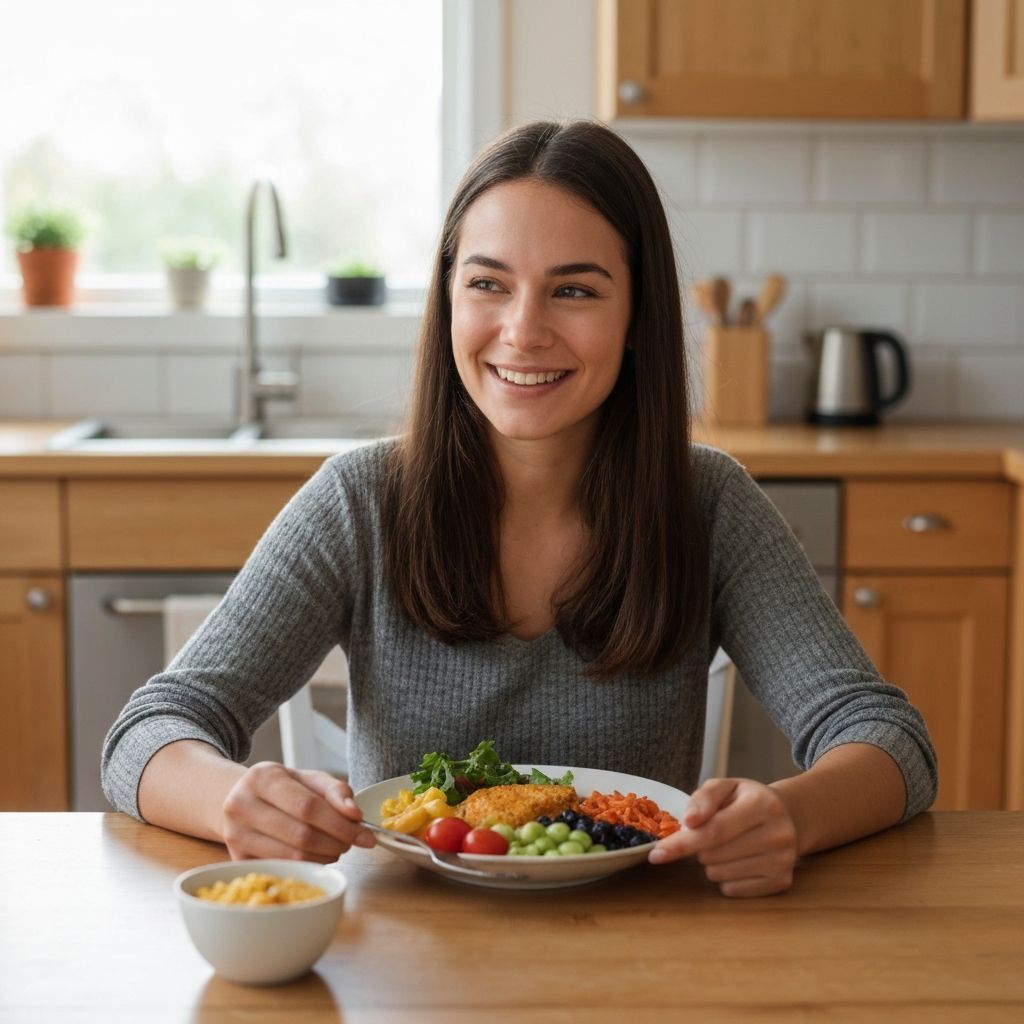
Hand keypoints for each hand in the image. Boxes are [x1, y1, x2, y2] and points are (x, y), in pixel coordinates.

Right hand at [221, 761, 375, 862]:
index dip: (340, 824)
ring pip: (292, 856)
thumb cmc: (282, 789)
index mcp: (262, 777)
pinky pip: (282, 869)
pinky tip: (317, 856)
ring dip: (324, 857)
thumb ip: (336, 791)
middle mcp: (241, 805)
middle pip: (301, 835)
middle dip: (336, 843)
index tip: (365, 836)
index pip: (308, 806)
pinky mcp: (237, 858)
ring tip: (336, 848)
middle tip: (350, 843)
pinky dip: (307, 866)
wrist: (239, 799)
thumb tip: (355, 815)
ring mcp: (234, 834)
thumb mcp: (309, 779)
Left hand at [648, 777, 797, 896]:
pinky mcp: (781, 882)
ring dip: (712, 862)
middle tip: (711, 833)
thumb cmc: (746, 800)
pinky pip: (732, 889)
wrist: (788, 816)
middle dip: (699, 847)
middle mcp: (777, 834)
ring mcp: (782, 861)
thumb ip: (703, 798)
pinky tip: (739, 860)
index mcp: (762, 804)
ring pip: (719, 874)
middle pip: (713, 855)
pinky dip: (726, 877)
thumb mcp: (725, 787)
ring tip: (729, 845)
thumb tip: (688, 822)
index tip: (656, 854)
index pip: (713, 830)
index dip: (681, 844)